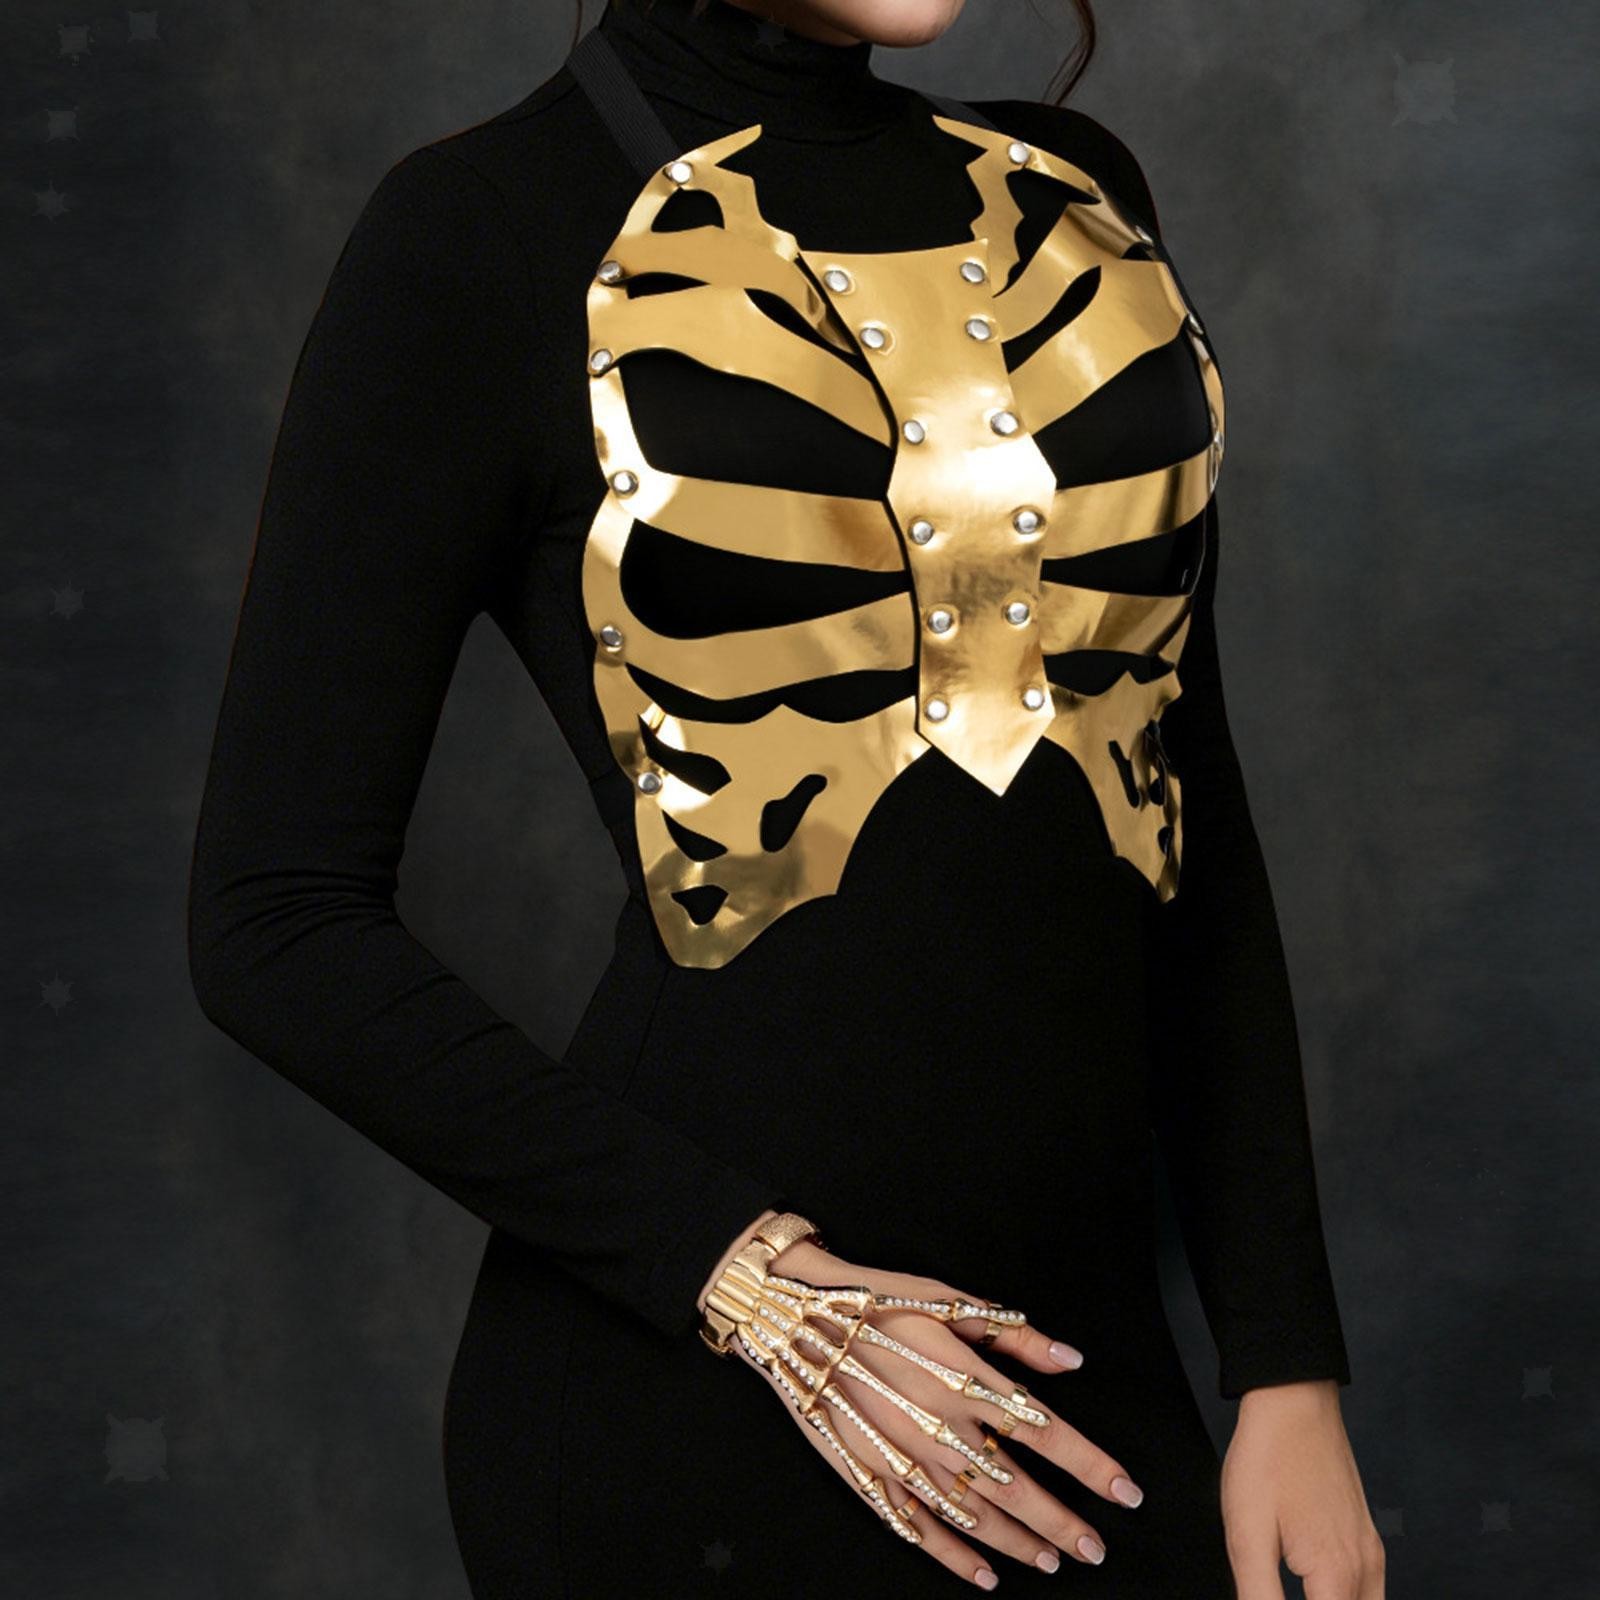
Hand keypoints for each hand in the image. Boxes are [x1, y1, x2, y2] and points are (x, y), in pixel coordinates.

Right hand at [712, 1235, 1144, 1588]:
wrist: (793, 1316)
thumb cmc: (874, 1298)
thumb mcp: (947, 1298)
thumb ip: (1013, 1334)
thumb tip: (1070, 1359)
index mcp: (965, 1381)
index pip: (1047, 1434)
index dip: (1091, 1466)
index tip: (1127, 1492)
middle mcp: (941, 1428)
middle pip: (1018, 1490)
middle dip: (1064, 1523)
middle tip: (1096, 1548)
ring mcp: (904, 1460)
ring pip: (976, 1517)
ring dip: (1018, 1543)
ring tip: (1052, 1560)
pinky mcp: (871, 1478)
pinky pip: (921, 1531)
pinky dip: (956, 1557)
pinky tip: (984, 1576)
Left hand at [1223, 1380, 1385, 1598]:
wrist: (1294, 1401)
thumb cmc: (1268, 1459)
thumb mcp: (1248, 1534)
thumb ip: (1259, 1597)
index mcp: (1336, 1577)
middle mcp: (1364, 1571)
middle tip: (1277, 1598)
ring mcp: (1371, 1553)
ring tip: (1292, 1596)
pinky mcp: (1366, 1537)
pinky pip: (1369, 1595)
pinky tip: (1322, 1599)